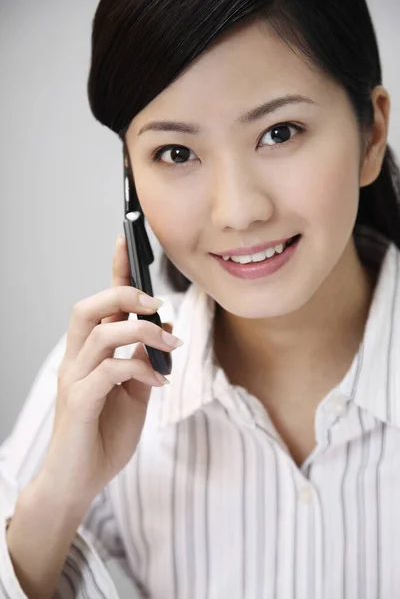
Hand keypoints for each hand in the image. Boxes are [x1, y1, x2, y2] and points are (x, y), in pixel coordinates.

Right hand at [40, 235, 182, 514]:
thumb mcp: (134, 394)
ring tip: (170, 344)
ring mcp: (75, 381)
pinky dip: (139, 369)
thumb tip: (164, 333)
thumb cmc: (104, 434)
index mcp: (90, 355)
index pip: (101, 306)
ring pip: (100, 335)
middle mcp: (77, 361)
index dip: (114, 273)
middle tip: (156, 303)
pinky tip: (158, 383)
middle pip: (88, 309)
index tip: (127, 243)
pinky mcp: (79, 403)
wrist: (79, 481)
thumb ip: (145, 363)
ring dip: (141, 332)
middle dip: (122, 296)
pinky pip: (108, 372)